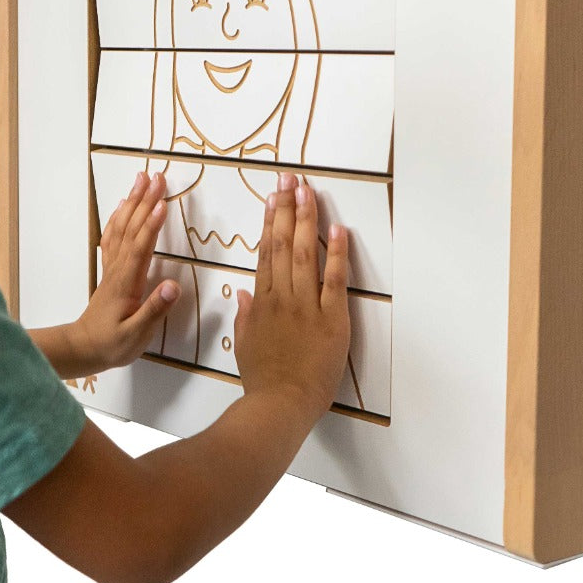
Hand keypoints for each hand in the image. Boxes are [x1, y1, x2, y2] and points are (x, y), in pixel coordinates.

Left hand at [70, 170, 181, 371]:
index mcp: (127, 282)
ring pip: (122, 227)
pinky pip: (114, 236)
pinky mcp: (111, 270)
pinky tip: (123, 206)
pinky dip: (119, 217)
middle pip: (132, 229)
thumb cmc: (111, 344)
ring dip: (132, 202)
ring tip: (141, 179)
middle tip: (157, 176)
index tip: (162, 203)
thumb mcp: (136, 335)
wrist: (83, 347)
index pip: (141, 248)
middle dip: (145, 201)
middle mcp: (118, 269)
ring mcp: (113, 267)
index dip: (152, 225)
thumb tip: (173, 286)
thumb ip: (154, 310)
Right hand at [231, 171, 350, 414]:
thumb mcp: (245, 345)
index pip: (265, 252)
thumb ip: (245, 317)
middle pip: (283, 244)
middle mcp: (282, 296)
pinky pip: (334, 280)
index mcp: (261, 302)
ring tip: (308, 191)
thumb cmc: (262, 379)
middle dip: (287, 207)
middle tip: (290, 178)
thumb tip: (243, 294)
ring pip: (305, 254)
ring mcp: (306, 306)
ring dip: (307, 219)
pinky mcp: (331, 319)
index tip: (273, 197)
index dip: (270, 222)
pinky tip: (339, 228)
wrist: (280, 403)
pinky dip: (337, 253)